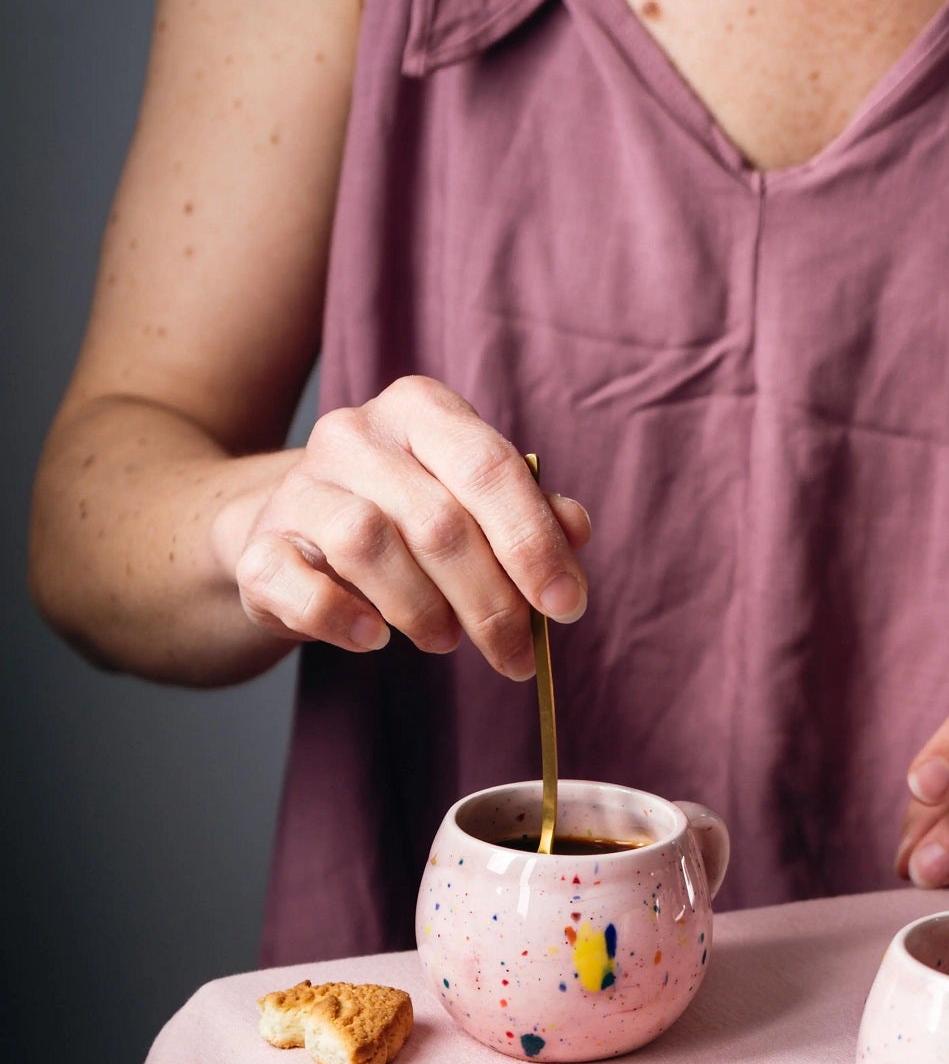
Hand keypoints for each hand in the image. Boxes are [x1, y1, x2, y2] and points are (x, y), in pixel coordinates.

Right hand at [225, 377, 590, 676]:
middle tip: (516, 653)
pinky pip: (298, 584)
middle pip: (437, 519)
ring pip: (368, 543)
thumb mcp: (472, 505)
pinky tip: (373, 638)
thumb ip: (528, 513)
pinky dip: (342, 618)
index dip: (533, 543)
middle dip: (490, 601)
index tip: (566, 606)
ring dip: (422, 609)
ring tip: (445, 639)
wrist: (296, 538)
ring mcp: (299, 487)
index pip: (488, 468)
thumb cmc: (405, 520)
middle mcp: (354, 434)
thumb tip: (575, 530)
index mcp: (420, 410)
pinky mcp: (258, 546)